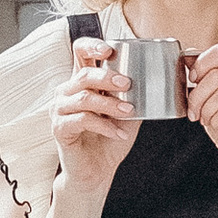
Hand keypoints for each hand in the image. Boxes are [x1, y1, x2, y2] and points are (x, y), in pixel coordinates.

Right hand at [51, 38, 138, 199]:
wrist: (97, 171)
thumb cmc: (110, 139)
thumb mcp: (127, 113)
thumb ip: (134, 96)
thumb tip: (157, 79)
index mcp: (82, 82)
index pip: (80, 52)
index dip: (92, 46)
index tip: (109, 51)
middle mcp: (67, 92)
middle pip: (83, 74)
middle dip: (107, 77)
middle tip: (128, 84)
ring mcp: (59, 110)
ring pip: (83, 98)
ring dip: (109, 104)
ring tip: (129, 111)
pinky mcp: (59, 129)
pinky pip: (81, 120)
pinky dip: (104, 126)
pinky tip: (119, 133)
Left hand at [188, 42, 217, 198]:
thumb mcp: (213, 97)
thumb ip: (205, 76)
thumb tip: (187, 55)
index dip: (203, 62)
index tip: (192, 79)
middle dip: (197, 94)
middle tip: (193, 110)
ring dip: (205, 110)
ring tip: (205, 119)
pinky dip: (214, 120)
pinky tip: (217, 125)